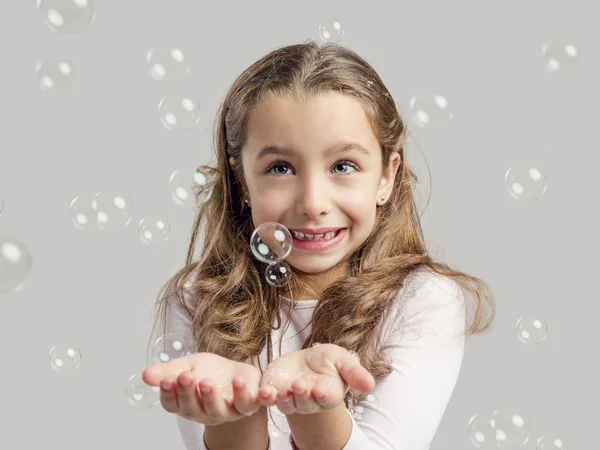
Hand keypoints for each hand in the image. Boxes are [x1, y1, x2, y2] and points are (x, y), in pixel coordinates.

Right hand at [142, 352, 262, 425]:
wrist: (238, 375)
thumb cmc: (211, 372)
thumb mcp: (188, 365)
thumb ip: (169, 371)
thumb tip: (146, 374)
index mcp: (186, 403)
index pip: (172, 404)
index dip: (168, 394)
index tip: (167, 380)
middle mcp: (204, 411)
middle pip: (193, 408)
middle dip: (188, 393)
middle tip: (185, 376)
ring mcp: (226, 411)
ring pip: (217, 410)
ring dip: (212, 397)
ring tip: (207, 382)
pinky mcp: (247, 405)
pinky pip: (248, 404)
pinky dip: (246, 395)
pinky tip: (240, 382)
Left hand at [256, 344, 375, 415]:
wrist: (305, 361)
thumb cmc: (327, 361)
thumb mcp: (342, 360)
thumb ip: (354, 372)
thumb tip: (371, 384)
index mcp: (328, 393)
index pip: (327, 398)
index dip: (323, 394)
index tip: (320, 389)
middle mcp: (309, 401)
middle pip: (306, 403)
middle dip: (303, 395)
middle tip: (300, 386)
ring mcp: (290, 399)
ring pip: (287, 404)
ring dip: (283, 399)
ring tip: (281, 391)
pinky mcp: (273, 392)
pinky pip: (268, 399)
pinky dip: (265, 397)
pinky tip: (263, 391)